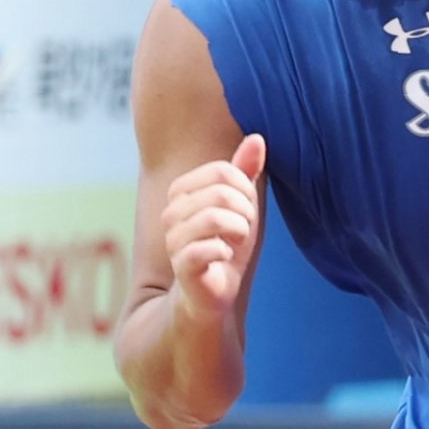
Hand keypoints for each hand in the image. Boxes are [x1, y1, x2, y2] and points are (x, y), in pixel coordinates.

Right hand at [162, 134, 265, 318]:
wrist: (214, 291)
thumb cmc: (227, 244)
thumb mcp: (242, 205)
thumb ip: (245, 172)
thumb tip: (256, 137)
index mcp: (182, 192)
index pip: (224, 172)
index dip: (246, 191)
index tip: (245, 211)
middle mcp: (171, 213)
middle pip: (222, 193)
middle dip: (245, 212)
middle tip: (243, 229)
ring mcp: (173, 240)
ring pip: (216, 218)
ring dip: (239, 232)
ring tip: (235, 242)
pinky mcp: (182, 266)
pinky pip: (207, 248)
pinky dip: (226, 252)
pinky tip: (225, 258)